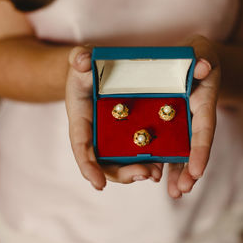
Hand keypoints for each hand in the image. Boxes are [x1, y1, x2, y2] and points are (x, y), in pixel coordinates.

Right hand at [65, 47, 162, 189]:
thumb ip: (79, 58)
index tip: (98, 184)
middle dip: (124, 174)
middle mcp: (96, 135)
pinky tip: (163, 165)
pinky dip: (149, 160)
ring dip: (140, 170)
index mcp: (81, 120)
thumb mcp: (82, 59)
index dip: (88, 167)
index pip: (81, 147)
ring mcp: (113, 138)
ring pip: (123, 163)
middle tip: (145, 174)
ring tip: (156, 173)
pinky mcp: (129, 136)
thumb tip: (82, 60)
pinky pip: (138, 152)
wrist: (98, 74)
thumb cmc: (87, 69)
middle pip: (106, 164)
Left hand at [168, 35, 219, 197]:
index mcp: (203, 101)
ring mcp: (183, 124)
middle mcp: (194, 117)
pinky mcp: (170, 126)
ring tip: (176, 193)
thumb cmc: (197, 53)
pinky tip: (156, 177)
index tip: (198, 170)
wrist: (193, 61)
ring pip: (181, 151)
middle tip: (182, 190)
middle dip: (189, 170)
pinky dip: (163, 160)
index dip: (201, 149)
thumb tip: (204, 67)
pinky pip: (166, 144)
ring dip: (178, 172)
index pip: (204, 128)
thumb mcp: (200, 50)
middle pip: (194, 147)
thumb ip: (202, 56)